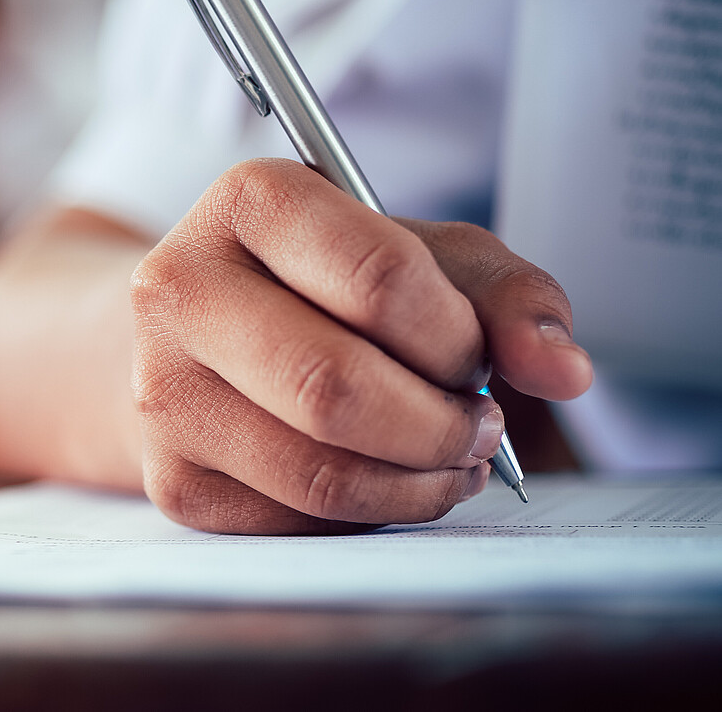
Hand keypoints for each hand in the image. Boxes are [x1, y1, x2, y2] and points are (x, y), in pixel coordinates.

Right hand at [130, 159, 592, 533]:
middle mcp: (177, 291)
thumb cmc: (321, 285)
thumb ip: (505, 294)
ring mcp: (162, 390)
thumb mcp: (418, 254)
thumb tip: (563, 371)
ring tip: (448, 459)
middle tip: (479, 428)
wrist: (195, 337)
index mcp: (246, 203)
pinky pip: (297, 521)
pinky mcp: (171, 478)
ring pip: (320, 471)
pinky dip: (368, 513)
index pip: (378, 279)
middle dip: (440, 426)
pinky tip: (384, 479)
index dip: (455, 336)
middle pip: (335, 387)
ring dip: (417, 481)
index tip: (472, 355)